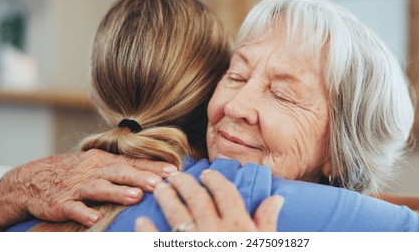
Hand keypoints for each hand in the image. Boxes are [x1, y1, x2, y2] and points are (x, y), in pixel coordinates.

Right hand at [0, 149, 177, 228]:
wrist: (34, 178)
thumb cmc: (79, 173)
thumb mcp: (101, 165)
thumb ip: (126, 168)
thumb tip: (159, 173)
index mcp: (105, 162)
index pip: (133, 163)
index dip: (153, 167)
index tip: (174, 172)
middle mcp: (94, 171)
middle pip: (119, 172)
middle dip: (140, 178)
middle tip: (159, 185)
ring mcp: (77, 187)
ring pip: (99, 188)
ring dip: (117, 192)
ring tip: (135, 197)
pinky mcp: (61, 202)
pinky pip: (73, 207)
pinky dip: (83, 212)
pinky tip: (95, 218)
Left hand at [135, 170, 283, 231]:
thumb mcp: (263, 246)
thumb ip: (267, 222)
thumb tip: (276, 197)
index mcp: (238, 227)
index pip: (225, 193)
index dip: (215, 179)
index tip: (207, 174)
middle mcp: (215, 232)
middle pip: (197, 198)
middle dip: (185, 183)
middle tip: (176, 176)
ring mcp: (193, 245)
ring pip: (176, 213)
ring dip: (166, 198)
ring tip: (160, 188)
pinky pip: (158, 242)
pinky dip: (147, 230)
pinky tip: (141, 221)